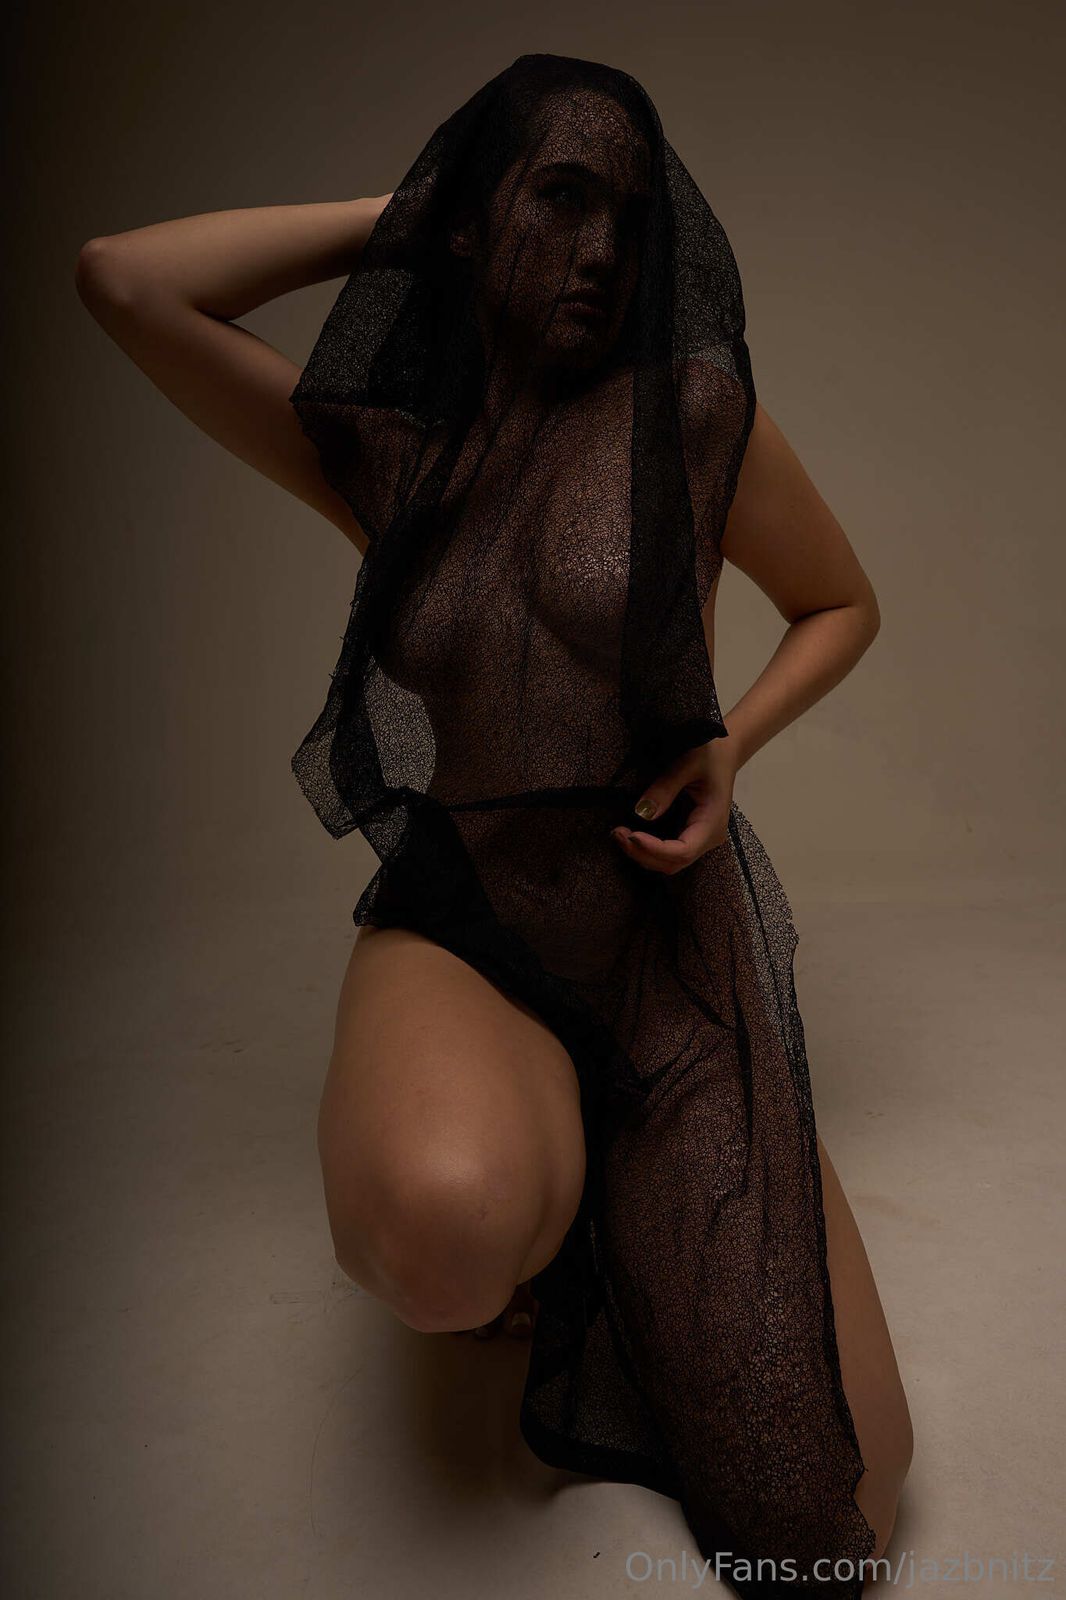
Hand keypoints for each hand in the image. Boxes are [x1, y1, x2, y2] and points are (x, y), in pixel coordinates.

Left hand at [611, 737, 737, 874]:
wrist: (724, 752)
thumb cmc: (710, 753)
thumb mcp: (688, 763)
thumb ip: (666, 787)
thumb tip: (642, 813)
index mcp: (713, 821)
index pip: (683, 850)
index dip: (655, 849)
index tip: (631, 835)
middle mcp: (709, 837)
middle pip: (674, 862)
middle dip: (643, 854)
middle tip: (617, 833)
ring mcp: (701, 839)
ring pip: (670, 863)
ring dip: (642, 854)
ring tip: (618, 835)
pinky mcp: (691, 835)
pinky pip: (669, 853)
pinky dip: (648, 850)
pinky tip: (630, 836)